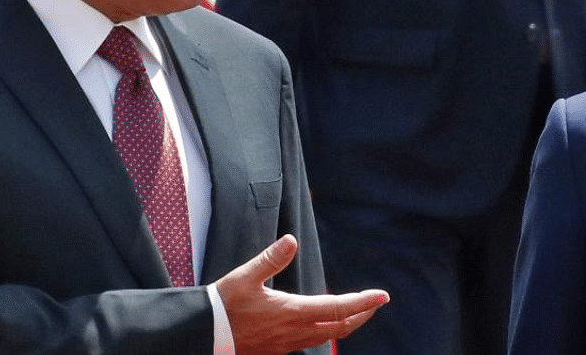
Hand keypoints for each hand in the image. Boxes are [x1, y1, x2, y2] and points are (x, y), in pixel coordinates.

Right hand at [215, 235, 389, 354]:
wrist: (202, 337)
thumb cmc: (221, 307)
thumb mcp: (244, 277)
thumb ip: (270, 259)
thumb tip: (291, 240)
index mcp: (291, 312)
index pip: (338, 308)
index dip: (364, 302)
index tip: (383, 296)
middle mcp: (294, 332)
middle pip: (339, 327)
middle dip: (361, 315)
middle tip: (376, 303)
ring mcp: (286, 345)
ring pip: (325, 337)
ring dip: (345, 325)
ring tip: (355, 313)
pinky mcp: (276, 351)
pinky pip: (309, 342)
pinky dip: (325, 332)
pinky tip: (320, 325)